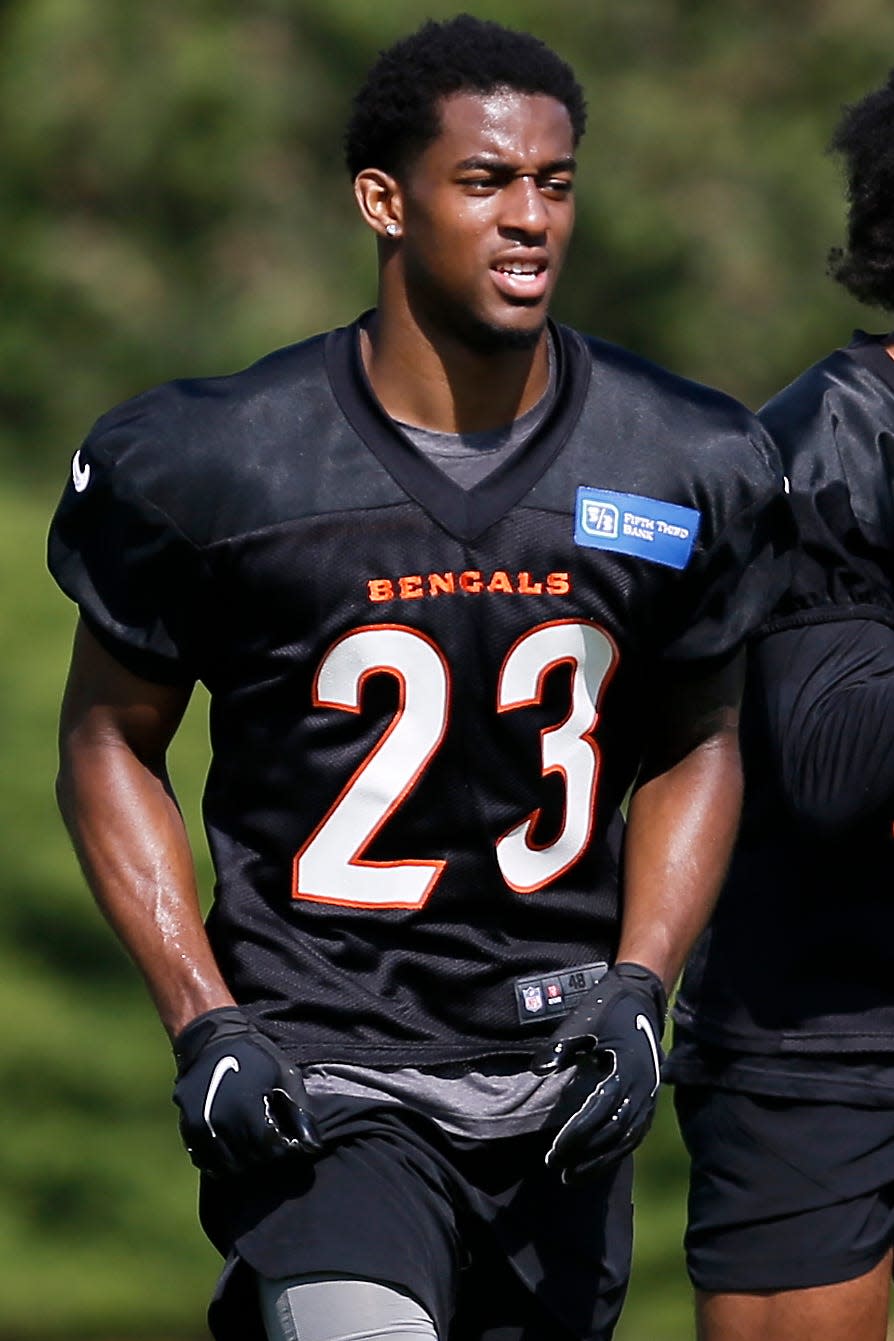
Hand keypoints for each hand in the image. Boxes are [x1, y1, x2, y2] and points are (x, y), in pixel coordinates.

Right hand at [172, 1006, 322, 1175]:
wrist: (212, 1039)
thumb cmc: (253, 1054)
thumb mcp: (284, 1074)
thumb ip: (299, 1110)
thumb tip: (313, 1144)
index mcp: (247, 1109)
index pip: (271, 1151)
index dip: (284, 1152)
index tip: (289, 1145)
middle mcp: (221, 1123)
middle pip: (250, 1162)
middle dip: (266, 1159)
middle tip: (273, 1148)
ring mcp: (201, 1128)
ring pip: (228, 1168)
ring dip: (245, 1164)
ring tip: (255, 1150)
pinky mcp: (188, 1129)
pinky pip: (205, 1162)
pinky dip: (220, 1163)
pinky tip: (233, 1150)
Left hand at [531, 962, 665, 1182]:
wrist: (641, 998)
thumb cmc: (609, 1009)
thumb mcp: (583, 1021)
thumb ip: (561, 1047)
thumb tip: (538, 1069)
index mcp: (627, 1070)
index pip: (600, 1113)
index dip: (577, 1135)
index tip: (555, 1151)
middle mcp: (642, 1089)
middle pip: (614, 1133)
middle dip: (586, 1154)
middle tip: (557, 1167)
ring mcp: (648, 1096)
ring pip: (626, 1139)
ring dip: (600, 1160)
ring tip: (573, 1175)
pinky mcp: (648, 1099)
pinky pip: (634, 1133)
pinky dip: (615, 1151)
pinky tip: (597, 1161)